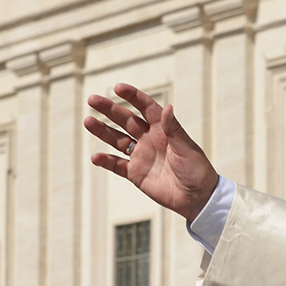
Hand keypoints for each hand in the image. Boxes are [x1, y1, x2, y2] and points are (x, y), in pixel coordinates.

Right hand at [84, 83, 218, 221]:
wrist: (196, 197)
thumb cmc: (197, 169)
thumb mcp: (187, 148)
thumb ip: (174, 130)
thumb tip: (168, 107)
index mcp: (164, 130)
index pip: (146, 108)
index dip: (133, 97)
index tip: (118, 88)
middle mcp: (150, 139)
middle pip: (126, 120)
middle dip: (110, 110)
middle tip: (92, 99)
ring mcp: (141, 155)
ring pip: (117, 139)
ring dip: (102, 131)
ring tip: (88, 121)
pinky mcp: (135, 173)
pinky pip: (116, 165)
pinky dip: (106, 161)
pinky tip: (95, 157)